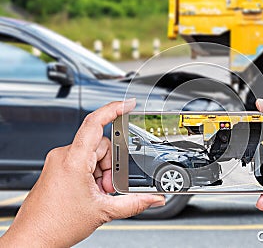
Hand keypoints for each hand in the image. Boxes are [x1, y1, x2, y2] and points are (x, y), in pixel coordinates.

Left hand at [0, 99, 164, 246]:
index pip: (95, 122)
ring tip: (98, 193)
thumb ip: (134, 203)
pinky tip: (92, 191)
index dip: (114, 109)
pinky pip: (82, 161)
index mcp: (73, 160)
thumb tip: (154, 199)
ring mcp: (59, 161)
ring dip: (102, 172)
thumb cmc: (56, 225)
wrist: (33, 239)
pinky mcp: (57, 168)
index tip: (129, 104)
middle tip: (109, 187)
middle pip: (100, 145)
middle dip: (111, 165)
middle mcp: (63, 155)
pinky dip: (92, 174)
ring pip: (92, 155)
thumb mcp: (103, 211)